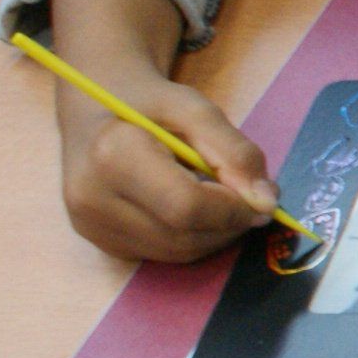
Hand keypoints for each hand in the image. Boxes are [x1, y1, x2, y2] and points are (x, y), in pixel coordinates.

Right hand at [47, 0, 274, 263]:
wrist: (94, 110)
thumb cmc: (148, 103)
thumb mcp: (195, 108)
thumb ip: (235, 151)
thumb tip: (266, 201)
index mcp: (112, 156)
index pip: (186, 206)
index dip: (234, 209)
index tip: (263, 197)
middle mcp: (92, 199)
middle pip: (182, 236)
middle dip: (229, 224)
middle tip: (250, 200)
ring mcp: (90, 226)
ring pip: (175, 252)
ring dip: (214, 235)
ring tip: (223, 201)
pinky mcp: (97, 241)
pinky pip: (161, 254)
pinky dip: (191, 239)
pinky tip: (193, 210)